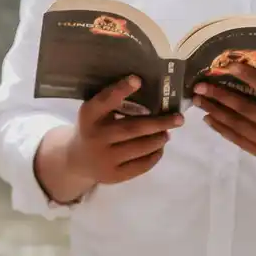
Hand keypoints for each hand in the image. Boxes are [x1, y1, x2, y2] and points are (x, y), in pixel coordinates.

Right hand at [61, 75, 184, 188]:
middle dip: (158, 123)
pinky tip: (159, 148)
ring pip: (139, 148)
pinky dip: (154, 156)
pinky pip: (140, 166)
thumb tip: (149, 92)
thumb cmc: (93, 128)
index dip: (120, 90)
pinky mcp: (113, 176)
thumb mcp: (95, 113)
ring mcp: (104, 159)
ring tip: (167, 133)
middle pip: (131, 129)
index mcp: (89, 116)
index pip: (105, 101)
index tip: (138, 80)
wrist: (76, 160)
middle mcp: (95, 137)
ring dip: (158, 139)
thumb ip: (112, 103)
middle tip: (178, 118)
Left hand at [193, 68, 255, 174]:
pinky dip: (225, 131)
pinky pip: (241, 142)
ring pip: (238, 125)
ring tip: (199, 101)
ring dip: (216, 112)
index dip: (246, 76)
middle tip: (199, 85)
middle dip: (219, 95)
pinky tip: (211, 121)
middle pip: (244, 108)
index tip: (227, 65)